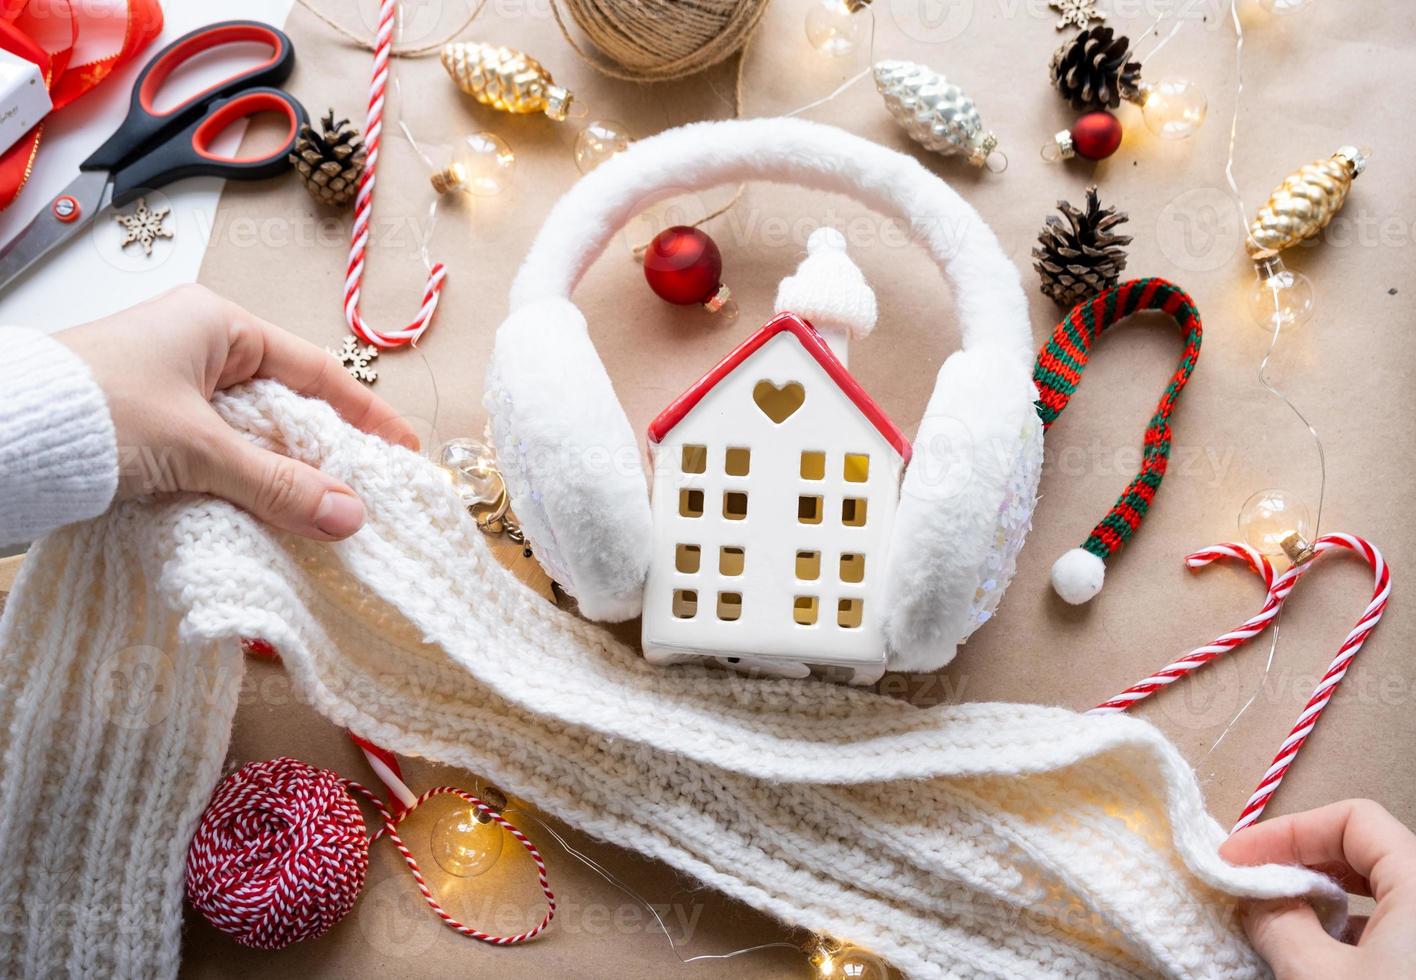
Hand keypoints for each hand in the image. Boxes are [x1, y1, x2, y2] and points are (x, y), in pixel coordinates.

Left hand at [57, 284, 417, 540]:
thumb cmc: (94, 412)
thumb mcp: (197, 448)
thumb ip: (276, 484)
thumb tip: (350, 517)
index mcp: (215, 325)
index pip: (313, 371)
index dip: (364, 414)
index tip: (404, 452)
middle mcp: (195, 350)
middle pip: (284, 405)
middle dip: (325, 453)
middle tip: (368, 495)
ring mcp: (168, 390)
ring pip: (249, 437)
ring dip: (282, 477)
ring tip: (323, 517)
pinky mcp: (145, 429)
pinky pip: (215, 458)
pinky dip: (242, 488)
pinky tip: (264, 519)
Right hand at [1220, 799, 1415, 977]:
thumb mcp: (1317, 975)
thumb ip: (1279, 923)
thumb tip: (1256, 900)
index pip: (1353, 819)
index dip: (1287, 830)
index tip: (1236, 857)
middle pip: (1363, 851)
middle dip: (1297, 861)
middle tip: (1248, 882)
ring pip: (1376, 894)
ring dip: (1318, 899)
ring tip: (1273, 922)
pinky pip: (1389, 930)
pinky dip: (1345, 932)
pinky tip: (1311, 956)